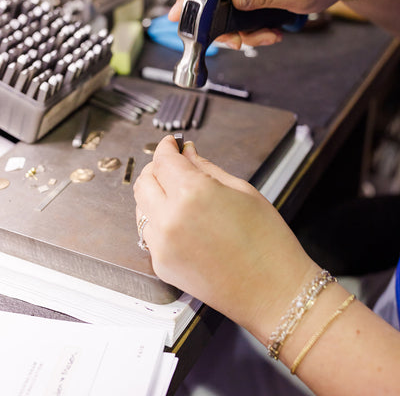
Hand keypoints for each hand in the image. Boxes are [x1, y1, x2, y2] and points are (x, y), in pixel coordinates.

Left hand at [133, 135, 317, 339]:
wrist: (274, 292)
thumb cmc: (267, 241)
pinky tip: (182, 220)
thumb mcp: (242, 191)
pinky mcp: (162, 266)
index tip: (172, 143)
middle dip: (157, 168)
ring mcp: (161, 245)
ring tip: (179, 193)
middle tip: (175, 165)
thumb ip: (206, 168)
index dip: (167, 147)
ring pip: (141, 207)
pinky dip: (159, 220)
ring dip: (154, 194)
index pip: (164, 160)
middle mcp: (169, 219)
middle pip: (144, 181)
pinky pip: (149, 233)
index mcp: (192, 193)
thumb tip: (186, 153)